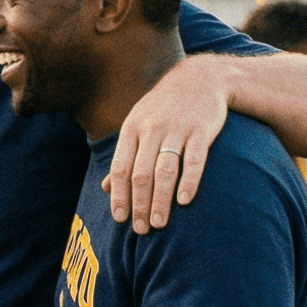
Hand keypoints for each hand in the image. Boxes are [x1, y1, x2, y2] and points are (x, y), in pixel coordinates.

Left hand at [108, 59, 230, 232]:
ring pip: (165, 170)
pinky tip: (185, 201)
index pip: (120, 168)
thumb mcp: (138, 123)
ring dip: (160, 200)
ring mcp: (177, 129)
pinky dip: (189, 181)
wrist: (201, 77)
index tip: (120, 219)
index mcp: (132, 128)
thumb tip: (104, 187)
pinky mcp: (202, 130)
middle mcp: (152, 129)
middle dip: (139, 204)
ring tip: (159, 223)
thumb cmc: (164, 106)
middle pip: (141, 174)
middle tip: (141, 229)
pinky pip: (194, 159)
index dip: (119, 195)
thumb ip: (124, 155)